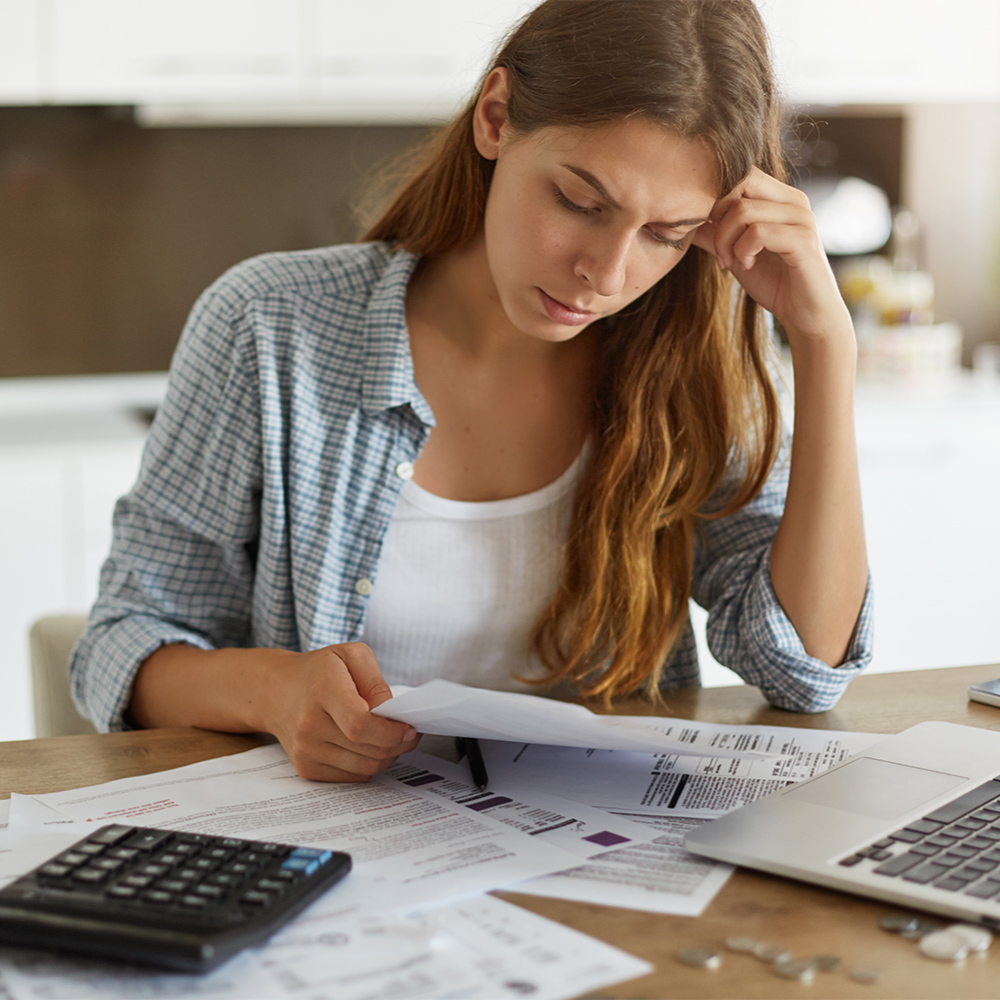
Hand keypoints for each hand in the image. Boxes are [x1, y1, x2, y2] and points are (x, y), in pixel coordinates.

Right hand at [263, 643, 419, 781]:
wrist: (275, 691)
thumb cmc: (318, 671)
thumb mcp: (351, 656)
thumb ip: (376, 682)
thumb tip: (391, 714)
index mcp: (322, 690)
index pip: (360, 724)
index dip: (391, 732)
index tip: (410, 727)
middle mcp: (309, 724)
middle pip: (368, 749)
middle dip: (398, 744)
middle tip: (409, 731)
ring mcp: (305, 750)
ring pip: (365, 767)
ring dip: (387, 756)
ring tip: (391, 738)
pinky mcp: (306, 768)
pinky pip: (352, 776)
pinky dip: (368, 764)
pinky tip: (369, 746)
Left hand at [691, 167, 853, 348]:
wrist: (806, 315)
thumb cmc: (774, 283)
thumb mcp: (735, 254)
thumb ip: (714, 235)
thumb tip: (683, 221)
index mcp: (779, 198)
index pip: (740, 174)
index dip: (715, 198)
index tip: (708, 230)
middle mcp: (793, 200)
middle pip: (740, 182)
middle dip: (717, 215)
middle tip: (718, 246)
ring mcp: (801, 217)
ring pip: (743, 210)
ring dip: (726, 240)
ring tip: (729, 261)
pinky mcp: (804, 239)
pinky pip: (758, 232)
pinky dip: (742, 251)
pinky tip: (747, 265)